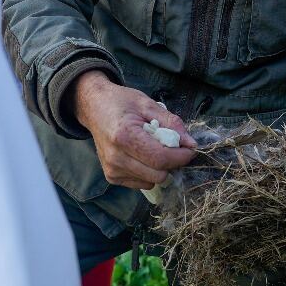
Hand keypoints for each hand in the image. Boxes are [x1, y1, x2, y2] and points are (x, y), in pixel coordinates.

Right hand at [70, 71, 196, 189]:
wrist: (94, 108)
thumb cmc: (121, 103)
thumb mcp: (148, 104)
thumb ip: (172, 123)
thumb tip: (191, 144)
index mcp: (124, 136)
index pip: (160, 158)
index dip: (181, 156)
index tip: (190, 149)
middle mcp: (115, 157)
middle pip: (158, 174)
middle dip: (172, 163)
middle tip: (171, 147)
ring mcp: (112, 169)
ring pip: (152, 181)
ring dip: (160, 168)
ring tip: (152, 148)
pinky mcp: (111, 177)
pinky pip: (142, 183)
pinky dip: (148, 172)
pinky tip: (141, 156)